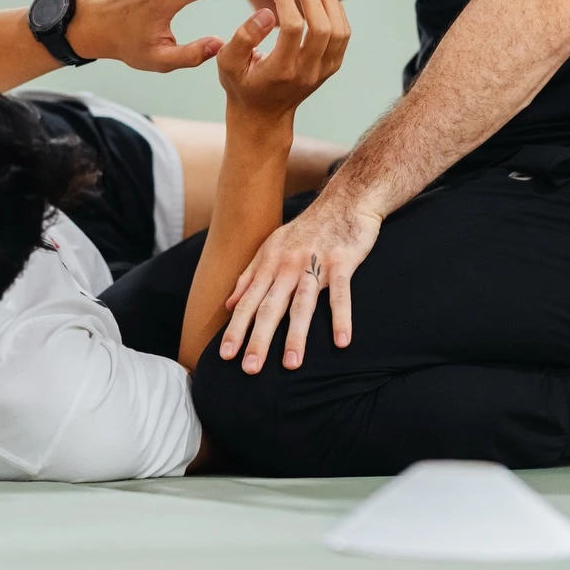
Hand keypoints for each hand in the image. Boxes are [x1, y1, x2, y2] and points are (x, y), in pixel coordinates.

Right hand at [216, 0, 349, 123]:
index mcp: (281, 70)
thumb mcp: (227, 63)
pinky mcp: (331, 67)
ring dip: (329, 1)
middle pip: (322, 28)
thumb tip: (267, 12)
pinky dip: (336, 12)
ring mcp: (323, 71)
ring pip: (339, 31)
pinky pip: (343, 35)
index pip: (293, 27)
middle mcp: (307, 72)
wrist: (263, 116)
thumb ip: (243, 37)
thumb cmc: (241, 85)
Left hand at [220, 187, 381, 374]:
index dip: (236, 328)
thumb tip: (229, 304)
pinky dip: (341, 317)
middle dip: (258, 338)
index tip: (225, 355)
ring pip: (302, 304)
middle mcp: (288, 265)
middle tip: (249, 369)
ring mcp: (315, 264)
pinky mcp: (342, 262)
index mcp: (270, 263)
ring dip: (296, 335)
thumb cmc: (307, 229)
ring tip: (291, 365)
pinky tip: (342, 342)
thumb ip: (250, 275)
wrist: (344, 200)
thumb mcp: (272, 247)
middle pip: (270, 307)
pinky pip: (341, 294)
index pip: (248, 301)